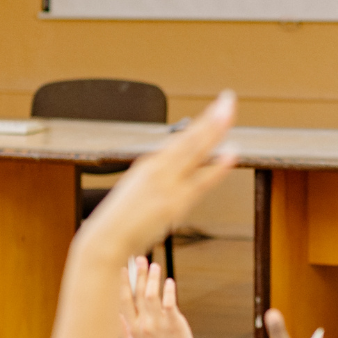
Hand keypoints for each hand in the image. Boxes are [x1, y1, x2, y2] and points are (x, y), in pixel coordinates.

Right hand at [78, 91, 235, 259]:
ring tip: (228, 114)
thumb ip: (165, 180)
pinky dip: (215, 169)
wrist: (107, 239)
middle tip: (229, 99)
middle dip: (212, 119)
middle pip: (190, 140)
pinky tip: (229, 156)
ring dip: (213, 133)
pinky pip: (199, 183)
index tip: (221, 106)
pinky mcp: (172, 203)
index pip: (184, 138)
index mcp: (152, 164)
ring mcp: (166, 185)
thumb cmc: (123, 219)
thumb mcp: (141, 190)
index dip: (204, 122)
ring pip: (194, 153)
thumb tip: (188, 171)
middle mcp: (159, 169)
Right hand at [121, 257, 195, 337]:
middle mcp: (142, 324)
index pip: (123, 300)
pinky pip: (169, 303)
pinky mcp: (174, 324)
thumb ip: (123, 327)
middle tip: (139, 258)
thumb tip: (113, 311)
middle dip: (137, 274)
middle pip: (137, 294)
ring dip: (152, 278)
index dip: (122, 282)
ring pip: (151, 295)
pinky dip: (168, 291)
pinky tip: (168, 281)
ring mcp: (158, 323)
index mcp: (131, 327)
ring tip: (155, 265)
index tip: (121, 267)